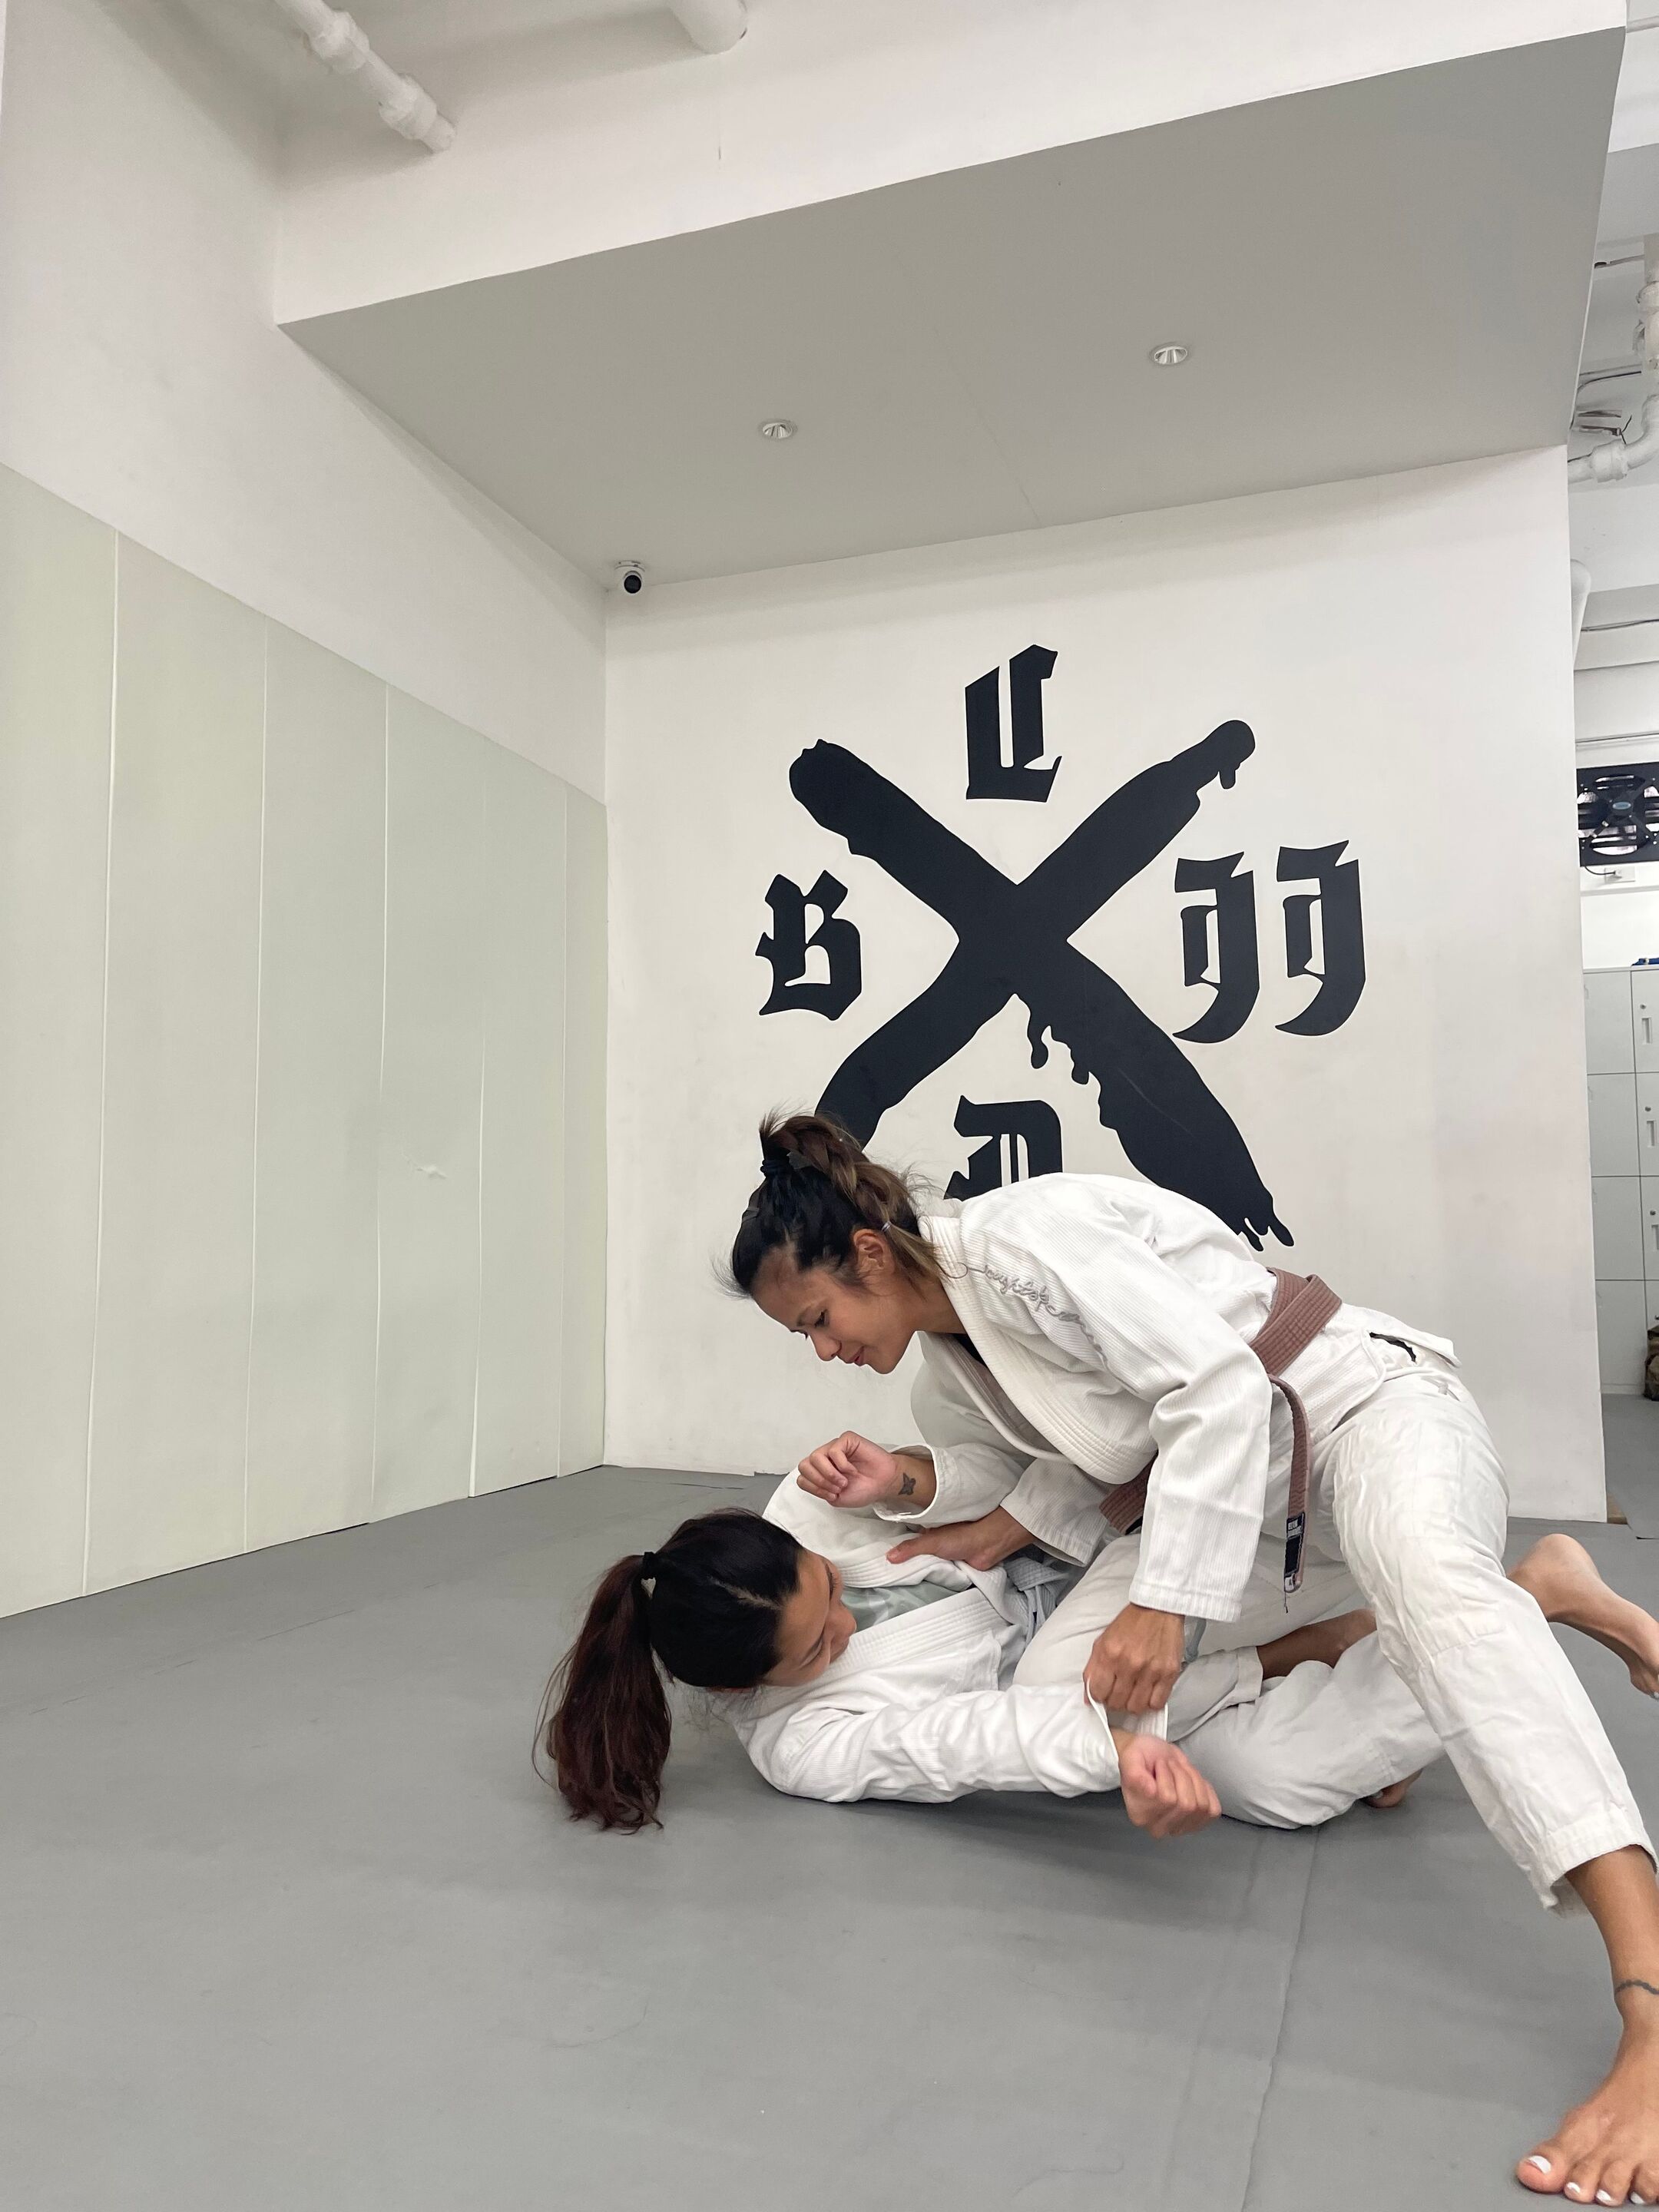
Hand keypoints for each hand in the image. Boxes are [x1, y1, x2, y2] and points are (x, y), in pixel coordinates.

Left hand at [796, 1433, 906, 1510]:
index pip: (802, 1477)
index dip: (815, 1488)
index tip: (831, 1494)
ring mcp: (834, 1447)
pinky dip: (842, 1465)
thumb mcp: (836, 1498)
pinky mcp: (846, 1440)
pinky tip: (852, 1470)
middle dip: (819, 1481)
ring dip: (830, 1473)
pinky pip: (834, 1450)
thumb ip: (820, 1491)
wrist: (883, 1484)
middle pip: (804, 1465)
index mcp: (820, 1471)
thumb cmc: (863, 1488)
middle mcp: (825, 1458)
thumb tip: (812, 1481)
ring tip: (844, 1480)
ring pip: (816, 1457)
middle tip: (836, 1487)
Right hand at [886, 1506, 1031, 1571]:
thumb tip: (889, 1556)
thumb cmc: (961, 1536)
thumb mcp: (931, 1541)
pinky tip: (923, 1584)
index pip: (909, 1541)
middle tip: (891, 1577)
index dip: (898, 1551)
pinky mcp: (952, 1566)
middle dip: (908, 1565)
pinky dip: (934, 1577)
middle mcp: (935, 1542)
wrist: (987, 1546)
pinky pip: (939, 1573)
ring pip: (927, 1565)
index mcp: (928, 1530)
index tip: (883, 1561)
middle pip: (917, 1556)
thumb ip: (911, 1548)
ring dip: (922, 1572)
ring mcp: (944, 1554)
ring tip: (903, 1583)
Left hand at [1085, 1603, 1185, 1714]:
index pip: (1098, 1693)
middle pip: (1116, 1703)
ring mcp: (1150, 1670)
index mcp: (1109, 1654)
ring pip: (1136, 1707)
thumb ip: (1093, 1669)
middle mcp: (1129, 1664)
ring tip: (1133, 1693)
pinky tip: (1148, 1692)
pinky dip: (1151, 1702)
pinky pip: (1157, 1703)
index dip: (1099, 1697)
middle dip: (1114, 1701)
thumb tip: (1089, 1696)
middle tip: (1119, 1692)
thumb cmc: (1131, 1624)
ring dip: (1132, 1704)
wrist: (1158, 1609)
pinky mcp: (1169, 1673)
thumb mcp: (1103, 1641)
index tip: (1103, 1694)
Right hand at [1114, 1733, 1220, 1838]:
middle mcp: (1159, 1827)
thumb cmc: (1141, 1758)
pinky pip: (1212, 1809)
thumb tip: (1151, 1791)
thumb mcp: (1130, 1758)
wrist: (1151, 1758)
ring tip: (1180, 1771)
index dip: (1167, 1776)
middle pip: (1186, 1804)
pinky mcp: (1198, 1822)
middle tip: (1170, 1765)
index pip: (1167, 1799)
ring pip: (1201, 1805)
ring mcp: (1180, 1827)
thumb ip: (1135, 1774)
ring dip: (1194, 1780)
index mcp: (1140, 1815)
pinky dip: (1206, 1791)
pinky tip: (1192, 1782)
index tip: (1159, 1764)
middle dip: (1182, 1775)